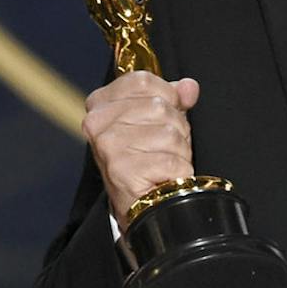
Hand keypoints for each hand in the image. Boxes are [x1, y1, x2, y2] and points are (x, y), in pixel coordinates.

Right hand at [83, 71, 198, 226]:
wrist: (140, 207)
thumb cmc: (147, 160)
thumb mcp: (155, 121)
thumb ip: (172, 98)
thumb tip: (189, 87)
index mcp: (100, 105)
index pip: (143, 80)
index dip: (166, 95)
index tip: (164, 114)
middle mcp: (97, 124)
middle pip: (160, 106)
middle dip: (175, 128)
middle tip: (164, 147)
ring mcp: (108, 147)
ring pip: (170, 133)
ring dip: (178, 151)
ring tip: (164, 163)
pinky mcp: (123, 170)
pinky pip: (172, 160)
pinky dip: (178, 171)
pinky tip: (164, 178)